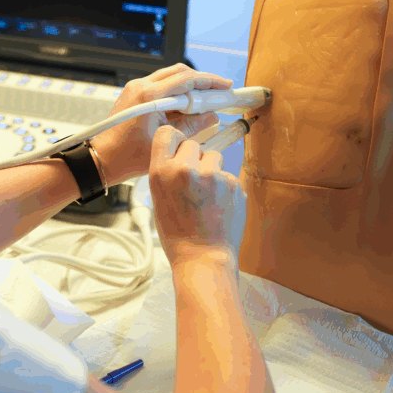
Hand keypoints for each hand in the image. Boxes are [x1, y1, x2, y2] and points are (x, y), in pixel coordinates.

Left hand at [89, 64, 230, 184]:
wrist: (102, 158)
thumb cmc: (128, 156)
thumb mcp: (167, 141)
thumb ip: (193, 125)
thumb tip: (212, 116)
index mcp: (149, 96)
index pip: (187, 80)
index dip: (210, 82)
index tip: (225, 86)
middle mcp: (141, 86)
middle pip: (179, 72)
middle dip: (202, 80)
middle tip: (219, 89)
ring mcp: (135, 87)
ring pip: (170, 75)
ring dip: (189, 83)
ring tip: (207, 96)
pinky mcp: (133, 92)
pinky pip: (160, 84)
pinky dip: (176, 89)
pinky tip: (188, 102)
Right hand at [147, 124, 246, 265]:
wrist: (203, 258)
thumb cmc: (178, 236)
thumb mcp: (159, 201)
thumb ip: (168, 174)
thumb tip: (181, 158)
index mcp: (161, 172)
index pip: (166, 133)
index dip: (174, 139)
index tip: (178, 147)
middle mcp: (186, 168)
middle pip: (193, 144)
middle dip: (195, 158)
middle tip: (194, 180)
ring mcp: (212, 175)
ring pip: (214, 157)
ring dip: (211, 170)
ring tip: (208, 196)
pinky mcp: (233, 182)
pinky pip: (228, 175)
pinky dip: (225, 187)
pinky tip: (219, 206)